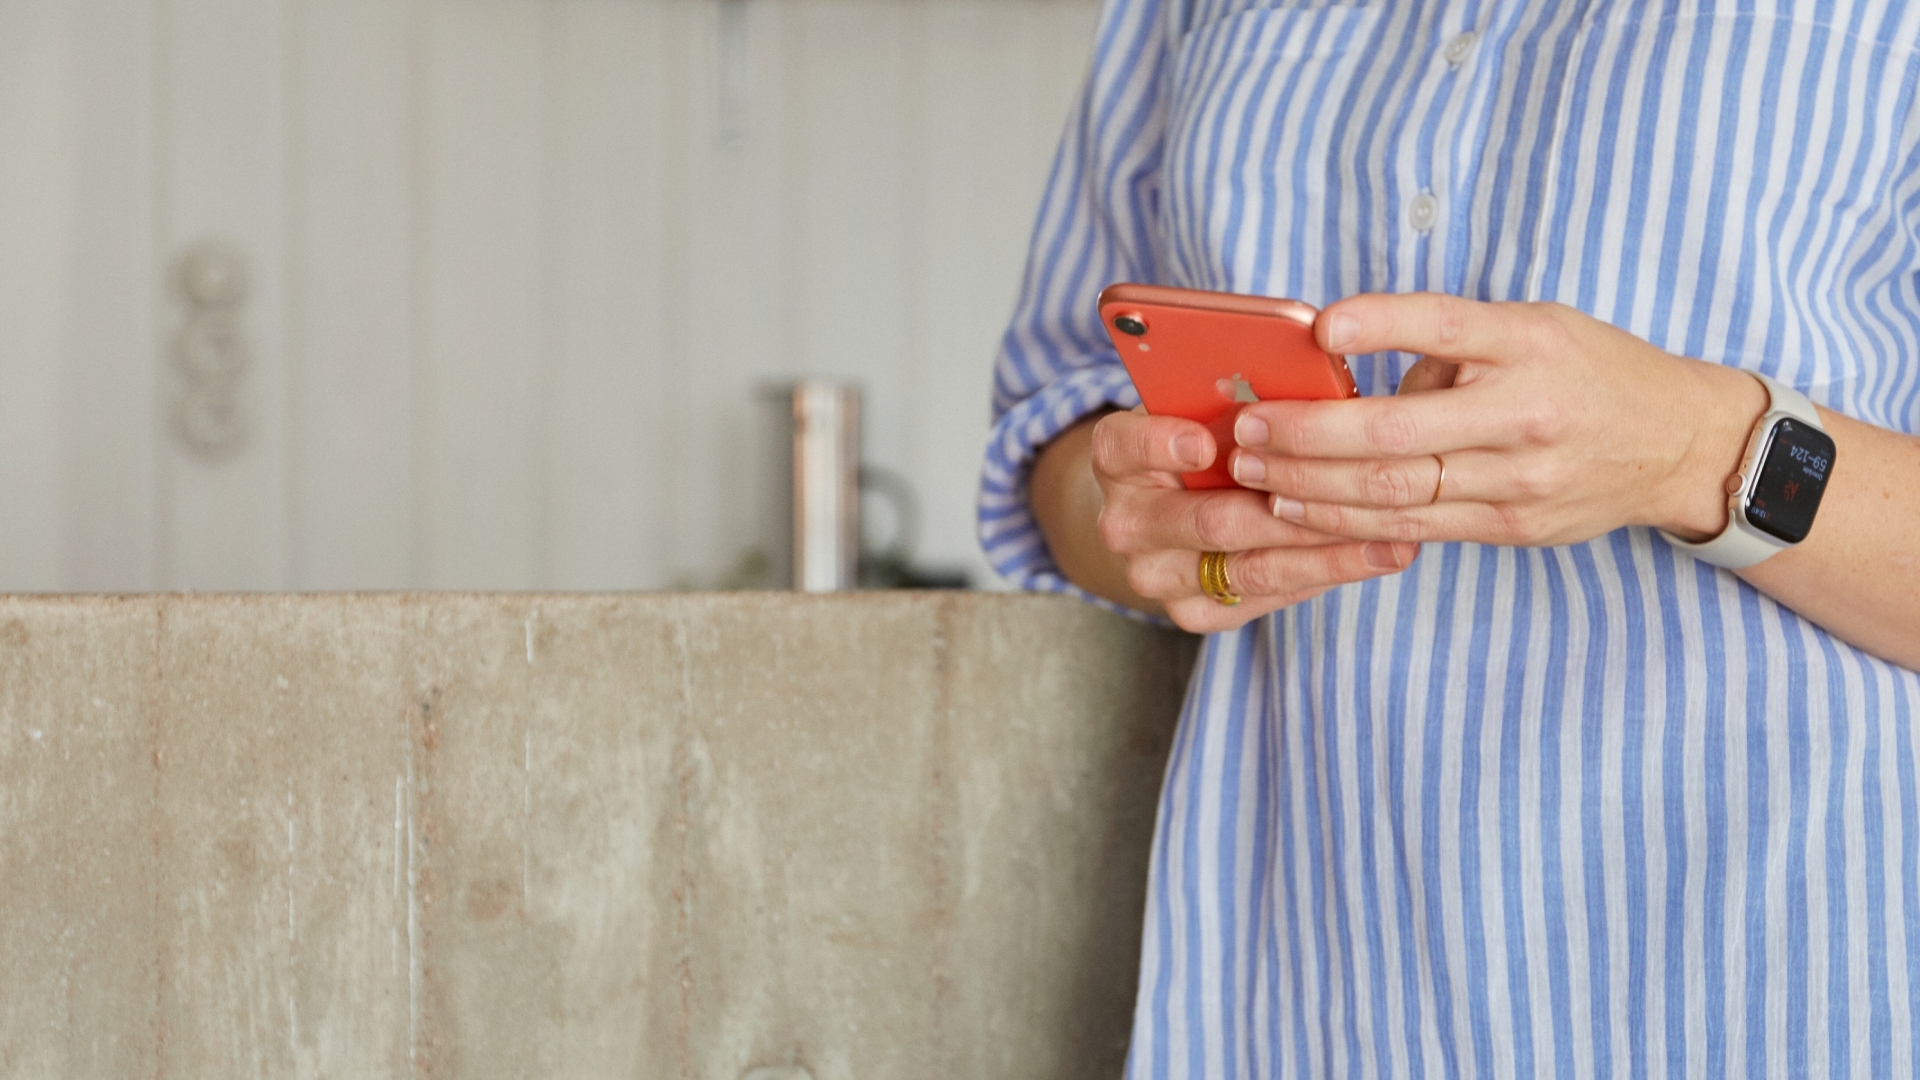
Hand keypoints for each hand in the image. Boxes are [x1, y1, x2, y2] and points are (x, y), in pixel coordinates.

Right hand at [1089, 408, 1417, 632]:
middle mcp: (1125, 523)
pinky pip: (1265, 599)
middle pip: (1210, 520)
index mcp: (1117, 456)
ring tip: (1391, 536)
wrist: (1165, 508)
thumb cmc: (1202, 436)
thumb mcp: (1203, 404)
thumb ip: (1235, 395)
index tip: (1204, 443)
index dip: (1162, 444)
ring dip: (1328, 552)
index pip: (1125, 445)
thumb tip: (1308, 378)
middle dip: (1291, 508)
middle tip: (1356, 493)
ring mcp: (1156, 576)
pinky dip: (1324, 575)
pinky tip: (1375, 556)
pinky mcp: (1192, 613)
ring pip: (1251, 569)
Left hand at [1224, 293, 1766, 547]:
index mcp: (1530, 344)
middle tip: (1246, 429)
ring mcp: (1519, 481)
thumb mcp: (1532, 327)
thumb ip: (1447, 345)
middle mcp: (1526, 414)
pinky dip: (1346, 521)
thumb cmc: (1589, 371)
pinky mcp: (1511, 527)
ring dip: (1310, 486)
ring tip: (1253, 473)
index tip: (1322, 325)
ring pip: (1396, 491)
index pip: (1448, 325)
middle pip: (1399, 432)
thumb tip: (1349, 374)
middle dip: (1309, 436)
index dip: (1382, 324)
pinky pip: (1413, 527)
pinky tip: (1298, 511)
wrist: (1677, 444)